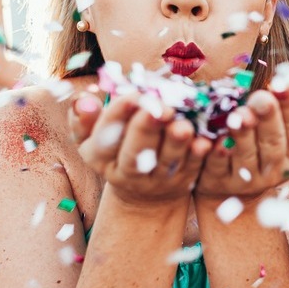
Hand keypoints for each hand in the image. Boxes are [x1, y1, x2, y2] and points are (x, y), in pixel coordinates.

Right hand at [69, 92, 211, 207]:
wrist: (143, 191)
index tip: (131, 96)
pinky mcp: (183, 183)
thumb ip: (85, 118)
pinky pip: (192, 169)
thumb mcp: (93, 137)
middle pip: (135, 153)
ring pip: (166, 162)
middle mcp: (126, 173)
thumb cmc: (116, 148)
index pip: (105, 137)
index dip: (118, 116)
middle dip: (146, 129)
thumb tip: (84, 100)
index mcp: (100, 158)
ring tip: (183, 124)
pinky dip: (198, 156)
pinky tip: (205, 141)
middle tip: (159, 108)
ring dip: (175, 143)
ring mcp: (157, 181)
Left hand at [194, 83, 288, 199]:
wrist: (230, 189)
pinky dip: (218, 153)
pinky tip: (215, 139)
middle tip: (262, 97)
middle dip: (268, 118)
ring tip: (240, 113)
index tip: (284, 84)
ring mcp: (247, 181)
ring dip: (244, 133)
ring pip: (247, 155)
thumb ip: (283, 109)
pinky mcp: (220, 183)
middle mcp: (274, 171)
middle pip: (273, 143)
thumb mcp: (275, 130)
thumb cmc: (256, 148)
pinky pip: (219, 167)